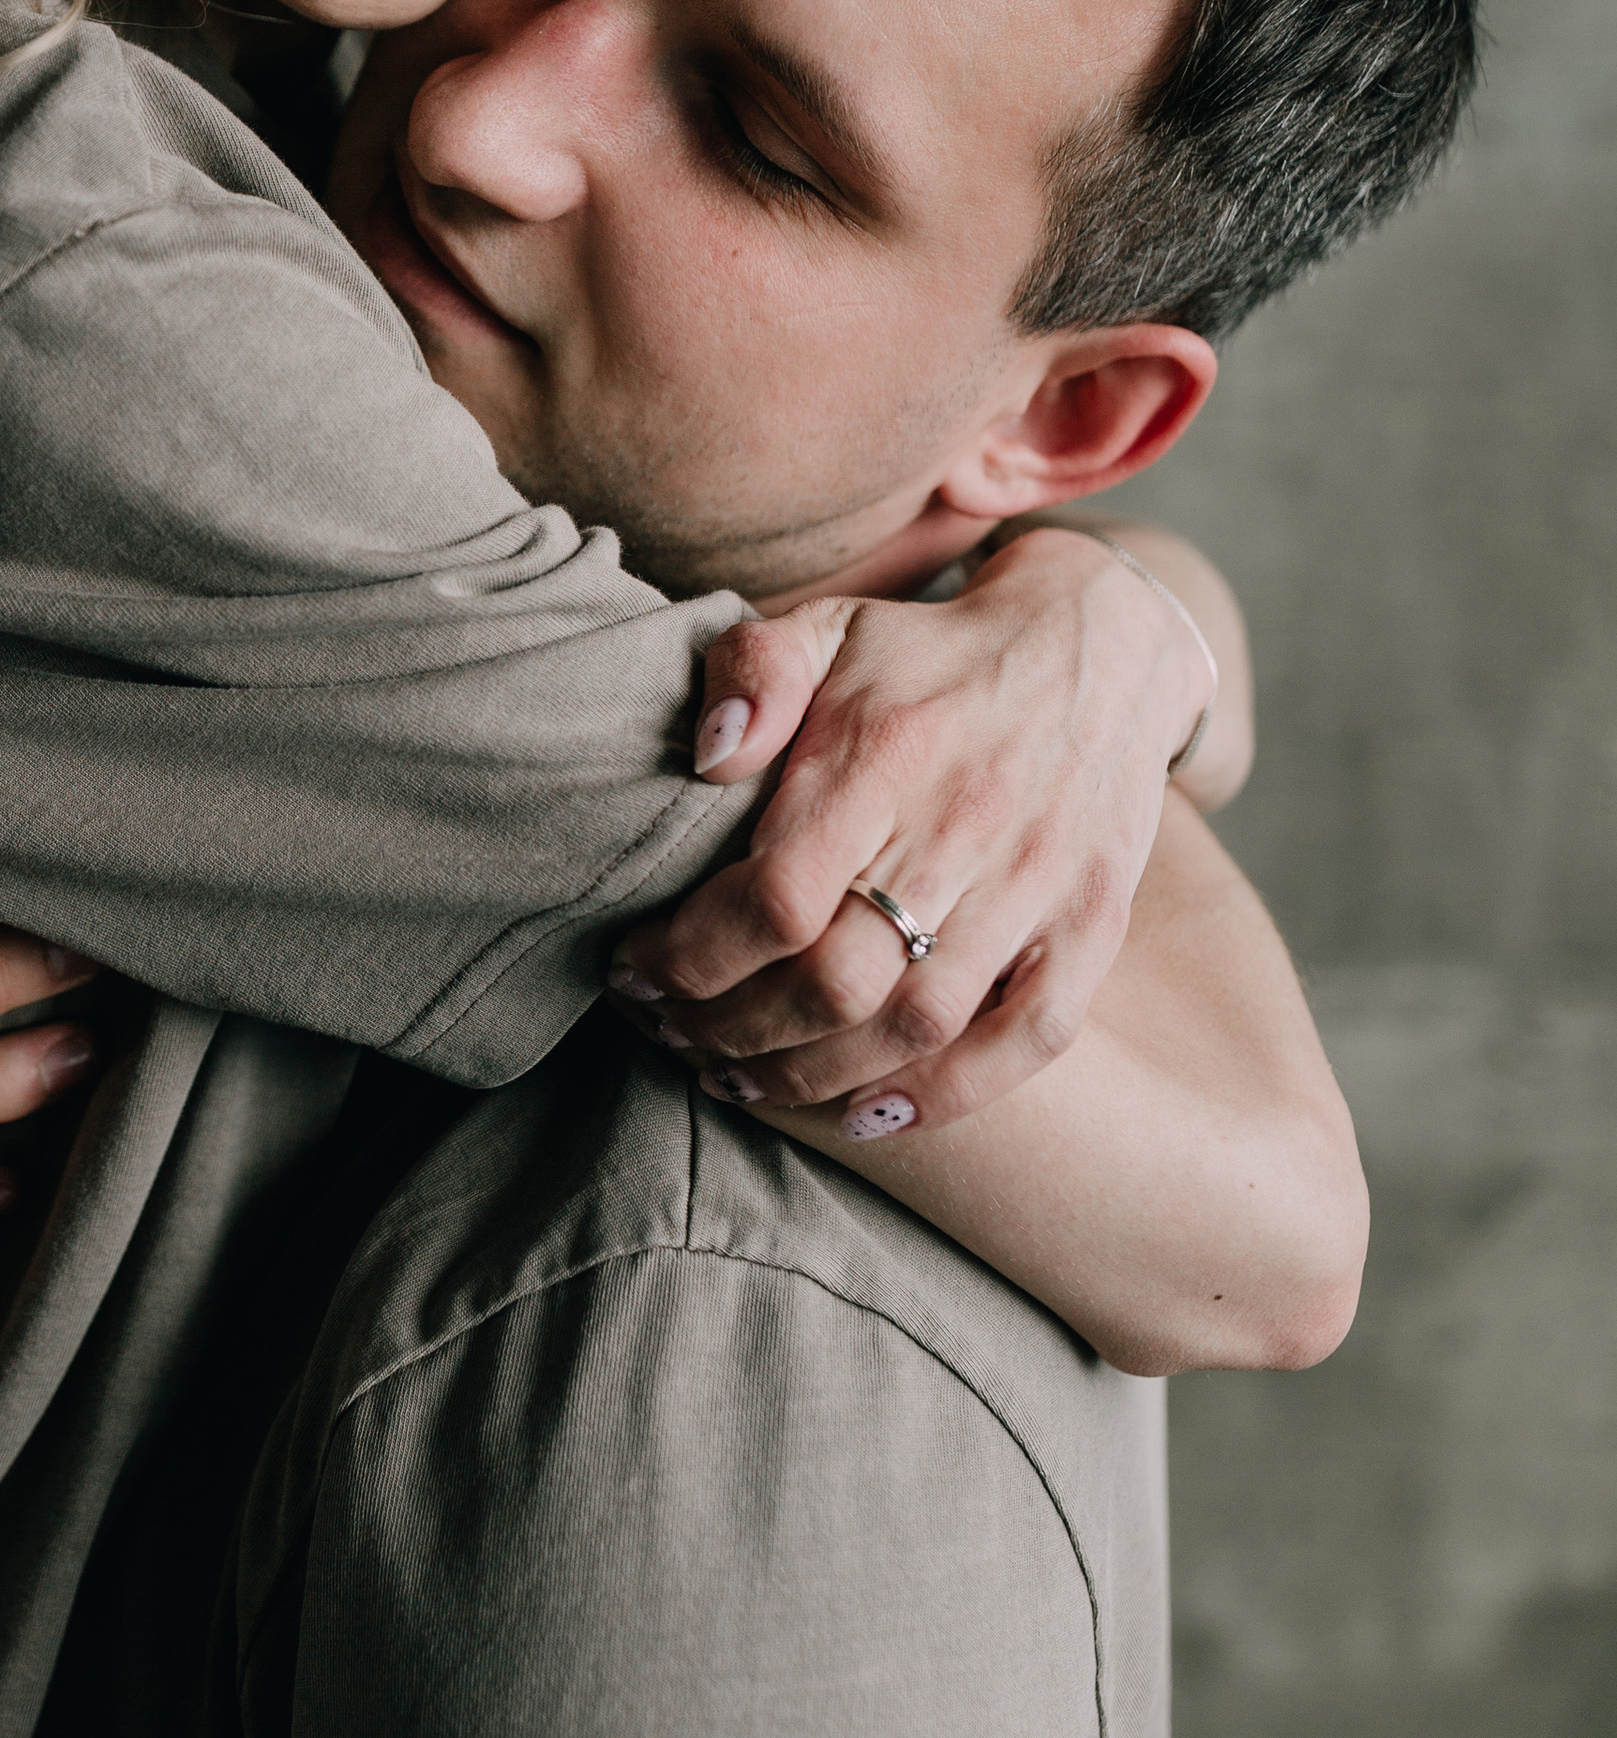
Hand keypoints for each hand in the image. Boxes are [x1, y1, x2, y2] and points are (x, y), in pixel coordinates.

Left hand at [611, 527, 1214, 1134]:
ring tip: (740, 1076)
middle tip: (676, 1032)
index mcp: (888, 753)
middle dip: (733, 1026)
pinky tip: (868, 1112)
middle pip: (837, 979)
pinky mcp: (1092, 923)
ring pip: (917, 1022)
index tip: (637, 967)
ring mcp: (1039, 883)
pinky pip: (1030, 1037)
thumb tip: (706, 759)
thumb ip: (752, 672)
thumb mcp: (828, 625)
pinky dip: (950, 1093)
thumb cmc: (929, 653)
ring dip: (814, 1073)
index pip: (775, 896)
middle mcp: (968, 825)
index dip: (692, 954)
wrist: (1101, 643)